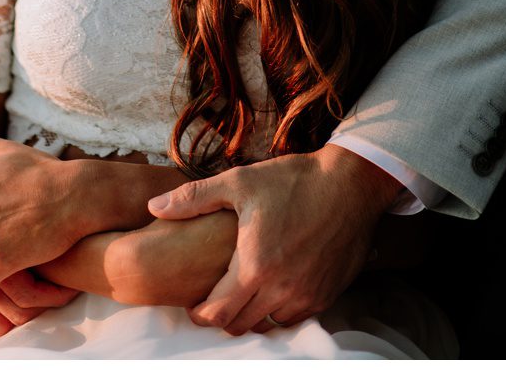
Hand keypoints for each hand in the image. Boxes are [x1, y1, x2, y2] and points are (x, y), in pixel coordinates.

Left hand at [146, 143, 402, 335]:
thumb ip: (193, 198)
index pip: (215, 315)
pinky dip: (281, 309)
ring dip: (253, 314)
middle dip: (223, 316)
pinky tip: (277, 284)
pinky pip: (296, 317)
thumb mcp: (240, 182)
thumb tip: (152, 206)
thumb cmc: (295, 179)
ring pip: (268, 325)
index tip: (195, 301)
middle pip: (239, 326)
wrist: (352, 182)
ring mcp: (307, 295)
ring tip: (248, 290)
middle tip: (218, 296)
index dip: (199, 313)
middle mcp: (280, 289)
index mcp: (254, 267)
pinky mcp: (327, 294)